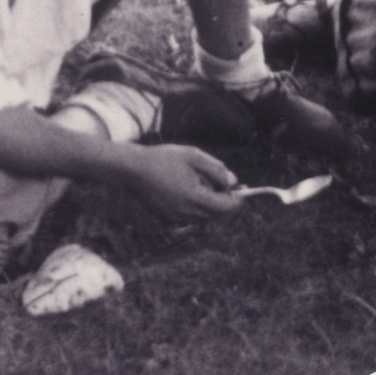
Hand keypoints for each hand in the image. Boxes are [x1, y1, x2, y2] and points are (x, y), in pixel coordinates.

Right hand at [124, 145, 240, 220]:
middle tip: (227, 185)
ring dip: (210, 204)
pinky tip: (189, 189)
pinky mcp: (165, 217)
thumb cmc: (164, 158)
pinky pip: (189, 216)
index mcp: (193, 197)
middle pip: (216, 214)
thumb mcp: (195, 157)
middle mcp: (184, 212)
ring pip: (203, 216)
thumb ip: (217, 170)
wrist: (132, 168)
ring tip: (203, 183)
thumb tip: (233, 183)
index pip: (224, 207)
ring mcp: (173, 217)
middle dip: (225, 201)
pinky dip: (196, 207)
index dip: (237, 200)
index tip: (244, 191)